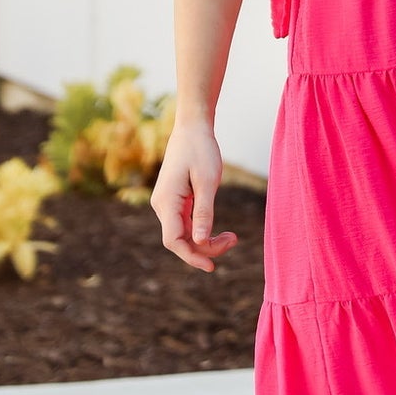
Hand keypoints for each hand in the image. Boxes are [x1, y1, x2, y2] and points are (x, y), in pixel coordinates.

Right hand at [151, 121, 239, 271]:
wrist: (193, 127)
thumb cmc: (201, 150)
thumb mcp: (207, 181)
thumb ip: (204, 213)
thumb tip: (202, 242)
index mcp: (166, 201)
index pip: (173, 241)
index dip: (192, 256)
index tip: (213, 266)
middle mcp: (161, 205)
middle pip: (179, 241)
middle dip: (205, 248)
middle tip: (234, 240)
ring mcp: (167, 203)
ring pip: (184, 234)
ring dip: (206, 241)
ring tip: (232, 237)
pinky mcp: (175, 200)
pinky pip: (186, 224)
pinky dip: (203, 231)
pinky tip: (220, 232)